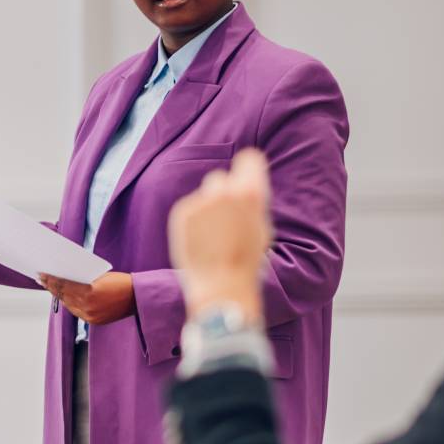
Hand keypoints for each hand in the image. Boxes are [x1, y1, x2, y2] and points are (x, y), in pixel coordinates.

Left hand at [37, 271, 134, 325]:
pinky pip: (76, 312)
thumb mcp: (100, 276)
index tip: (42, 274)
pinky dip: (70, 303)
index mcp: (89, 292)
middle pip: (64, 295)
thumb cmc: (121, 283)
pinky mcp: (94, 321)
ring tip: (50, 287)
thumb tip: (65, 277)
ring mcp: (90, 316)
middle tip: (41, 279)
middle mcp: (88, 306)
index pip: (64, 285)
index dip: (52, 279)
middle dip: (52, 287)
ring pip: (69, 304)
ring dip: (59, 295)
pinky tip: (64, 297)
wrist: (137, 298)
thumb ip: (83, 279)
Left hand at [167, 148, 270, 321]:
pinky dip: (193, 219)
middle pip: (221, 178)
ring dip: (208, 207)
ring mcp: (201, 201)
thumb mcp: (261, 226)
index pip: (249, 158)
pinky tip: (201, 240)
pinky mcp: (182, 211)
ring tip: (213, 235)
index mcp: (251, 193)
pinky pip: (190, 207)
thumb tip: (244, 186)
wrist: (221, 284)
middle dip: (223, 191)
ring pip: (204, 194)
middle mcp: (225, 191)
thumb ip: (251, 202)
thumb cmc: (247, 260)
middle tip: (226, 216)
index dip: (247, 168)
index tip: (244, 174)